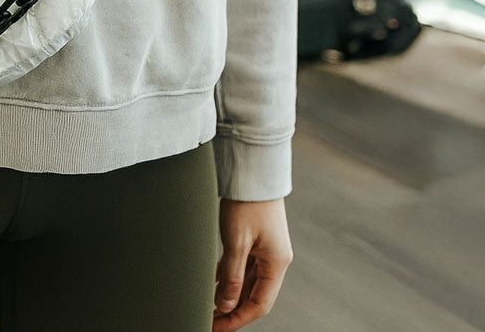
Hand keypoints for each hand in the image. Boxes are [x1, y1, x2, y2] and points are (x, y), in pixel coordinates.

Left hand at [212, 198, 292, 330]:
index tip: (216, 328)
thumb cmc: (248, 202)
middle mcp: (274, 258)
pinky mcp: (256, 237)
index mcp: (276, 263)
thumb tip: (227, 305)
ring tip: (207, 304)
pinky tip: (213, 282)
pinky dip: (229, 275)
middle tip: (209, 319)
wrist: (253, 169)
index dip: (237, 319)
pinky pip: (242, 265)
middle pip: (254, 294)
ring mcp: (266, 247)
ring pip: (247, 280)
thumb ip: (233, 277)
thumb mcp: (237, 242)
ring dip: (229, 293)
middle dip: (232, 309)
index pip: (259, 304)